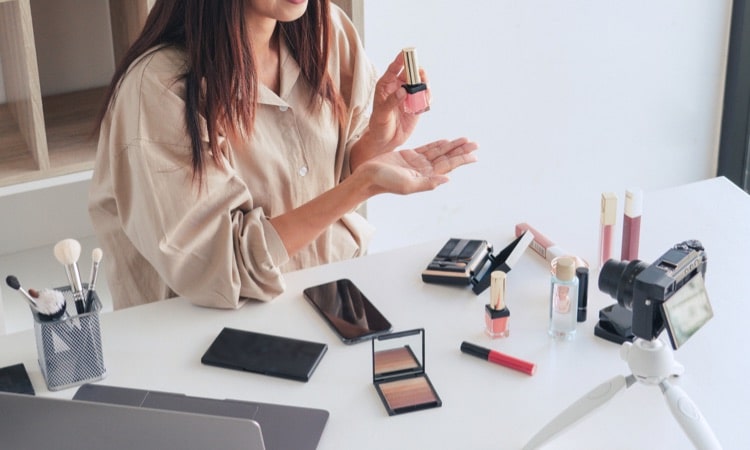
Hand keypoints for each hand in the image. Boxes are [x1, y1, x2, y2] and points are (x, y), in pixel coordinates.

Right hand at [357, 138, 477, 195]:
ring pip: (439, 152)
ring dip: (452, 146)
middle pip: (447, 158)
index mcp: (425, 177)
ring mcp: (417, 163)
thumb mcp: (408, 185)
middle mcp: (424, 170)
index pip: (448, 166)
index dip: (461, 159)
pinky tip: (446, 142)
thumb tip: (448, 179)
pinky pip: (427, 148)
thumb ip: (428, 183)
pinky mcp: (408, 156)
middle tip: (475, 144)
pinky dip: (437, 145)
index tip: (474, 155)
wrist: (367, 176)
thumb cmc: (385, 182)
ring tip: (465, 140)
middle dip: (461, 150)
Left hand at [367, 52, 429, 151]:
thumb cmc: (378, 125)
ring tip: (425, 90)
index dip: (401, 59)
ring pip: (420, 83)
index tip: (407, 52)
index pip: (394, 68)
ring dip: (424, 84)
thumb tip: (403, 90)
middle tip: (420, 75)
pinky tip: (427, 101)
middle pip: (410, 73)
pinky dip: (428, 96)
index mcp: (386, 85)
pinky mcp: (417, 105)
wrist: (386, 141)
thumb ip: (391, 101)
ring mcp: (409, 96)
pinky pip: (425, 96)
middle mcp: (398, 87)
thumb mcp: (381, 114)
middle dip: (417, 72)